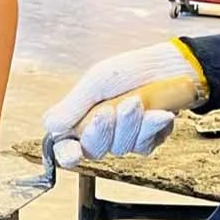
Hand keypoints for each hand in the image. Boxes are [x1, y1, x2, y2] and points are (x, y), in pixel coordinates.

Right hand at [42, 41, 206, 167]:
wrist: (169, 67)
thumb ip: (74, 105)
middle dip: (104, 130)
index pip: (66, 146)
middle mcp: (100, 133)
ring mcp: (123, 140)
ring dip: (131, 123)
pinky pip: (144, 145)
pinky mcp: (146, 142)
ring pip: (121, 147)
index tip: (73, 152)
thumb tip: (50, 127)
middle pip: (94, 149)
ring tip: (138, 100)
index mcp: (80, 119)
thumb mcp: (97, 81)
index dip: (67, 153)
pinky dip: (151, 126)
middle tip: (114, 108)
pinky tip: (159, 112)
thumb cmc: (131, 70)